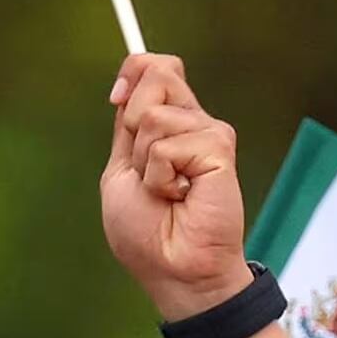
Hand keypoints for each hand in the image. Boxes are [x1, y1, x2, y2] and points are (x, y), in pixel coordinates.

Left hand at [101, 53, 252, 316]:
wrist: (174, 269)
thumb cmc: (146, 232)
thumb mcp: (122, 169)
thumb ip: (128, 124)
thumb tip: (131, 76)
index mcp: (168, 124)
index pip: (154, 67)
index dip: (133, 72)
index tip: (116, 98)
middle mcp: (191, 123)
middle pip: (158, 73)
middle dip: (133, 123)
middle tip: (146, 169)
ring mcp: (208, 134)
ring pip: (157, 113)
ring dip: (146, 162)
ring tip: (166, 191)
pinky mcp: (220, 149)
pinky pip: (170, 144)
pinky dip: (162, 176)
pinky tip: (181, 197)